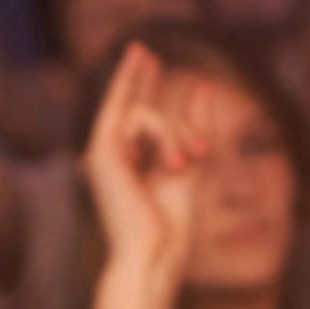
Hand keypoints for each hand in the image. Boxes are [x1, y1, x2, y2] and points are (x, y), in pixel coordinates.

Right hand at [82, 41, 209, 268]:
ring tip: (187, 165)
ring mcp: (101, 153)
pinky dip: (165, 135)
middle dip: (147, 87)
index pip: (131, 113)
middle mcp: (108, 156)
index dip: (137, 82)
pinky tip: (176, 163)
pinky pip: (137, 118)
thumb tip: (208, 87)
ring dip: (177, 133)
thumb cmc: (170, 226)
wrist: (152, 254)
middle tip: (146, 55)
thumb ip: (196, 126)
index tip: (145, 55)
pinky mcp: (101, 152)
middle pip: (137, 108)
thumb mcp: (192, 165)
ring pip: (145, 111)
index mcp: (124, 163)